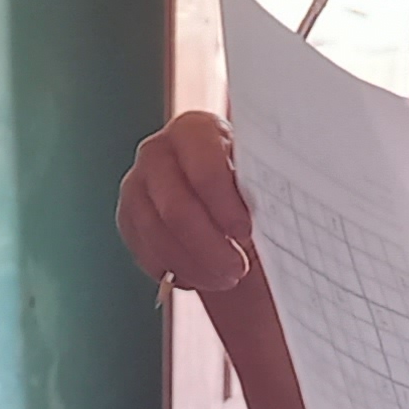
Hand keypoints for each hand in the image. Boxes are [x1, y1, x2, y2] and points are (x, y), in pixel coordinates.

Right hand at [114, 112, 261, 305]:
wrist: (222, 196)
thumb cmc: (248, 183)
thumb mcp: (261, 177)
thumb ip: (263, 188)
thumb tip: (280, 214)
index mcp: (195, 130)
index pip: (204, 169)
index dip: (225, 206)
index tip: (245, 233)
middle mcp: (158, 151)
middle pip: (176, 210)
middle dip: (209, 248)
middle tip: (237, 269)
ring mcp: (137, 184)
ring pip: (158, 237)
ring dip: (195, 266)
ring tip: (225, 277)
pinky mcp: (128, 218)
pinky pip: (147, 253)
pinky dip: (176, 271)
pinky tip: (201, 274)